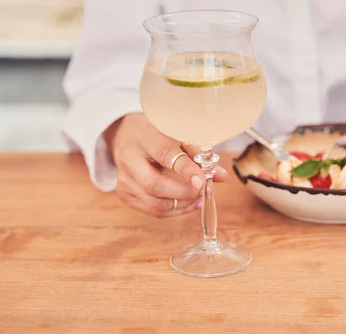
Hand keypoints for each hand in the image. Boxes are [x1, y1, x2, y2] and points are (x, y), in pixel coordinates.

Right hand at [104, 113, 227, 217]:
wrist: (127, 136)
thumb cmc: (158, 134)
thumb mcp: (178, 135)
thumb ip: (199, 155)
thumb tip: (221, 176)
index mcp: (145, 138)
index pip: (164, 154)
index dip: (185, 170)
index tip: (202, 180)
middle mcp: (130, 159)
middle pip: (154, 185)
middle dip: (184, 192)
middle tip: (203, 190)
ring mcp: (124, 179)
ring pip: (154, 203)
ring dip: (182, 204)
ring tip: (199, 197)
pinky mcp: (124, 194)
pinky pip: (152, 210)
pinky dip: (174, 210)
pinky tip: (189, 203)